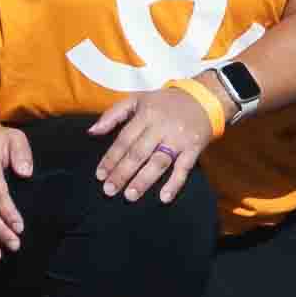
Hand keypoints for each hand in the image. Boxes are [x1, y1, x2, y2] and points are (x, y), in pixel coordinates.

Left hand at [86, 76, 225, 200]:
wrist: (203, 98)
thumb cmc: (166, 102)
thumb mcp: (138, 99)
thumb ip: (113, 114)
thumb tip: (92, 131)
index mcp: (146, 114)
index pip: (124, 139)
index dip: (111, 158)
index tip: (100, 175)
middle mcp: (161, 127)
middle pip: (139, 153)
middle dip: (123, 172)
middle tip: (109, 190)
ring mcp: (178, 139)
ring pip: (159, 162)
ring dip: (144, 180)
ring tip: (130, 195)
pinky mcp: (194, 148)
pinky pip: (184, 168)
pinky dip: (174, 183)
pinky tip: (164, 197)